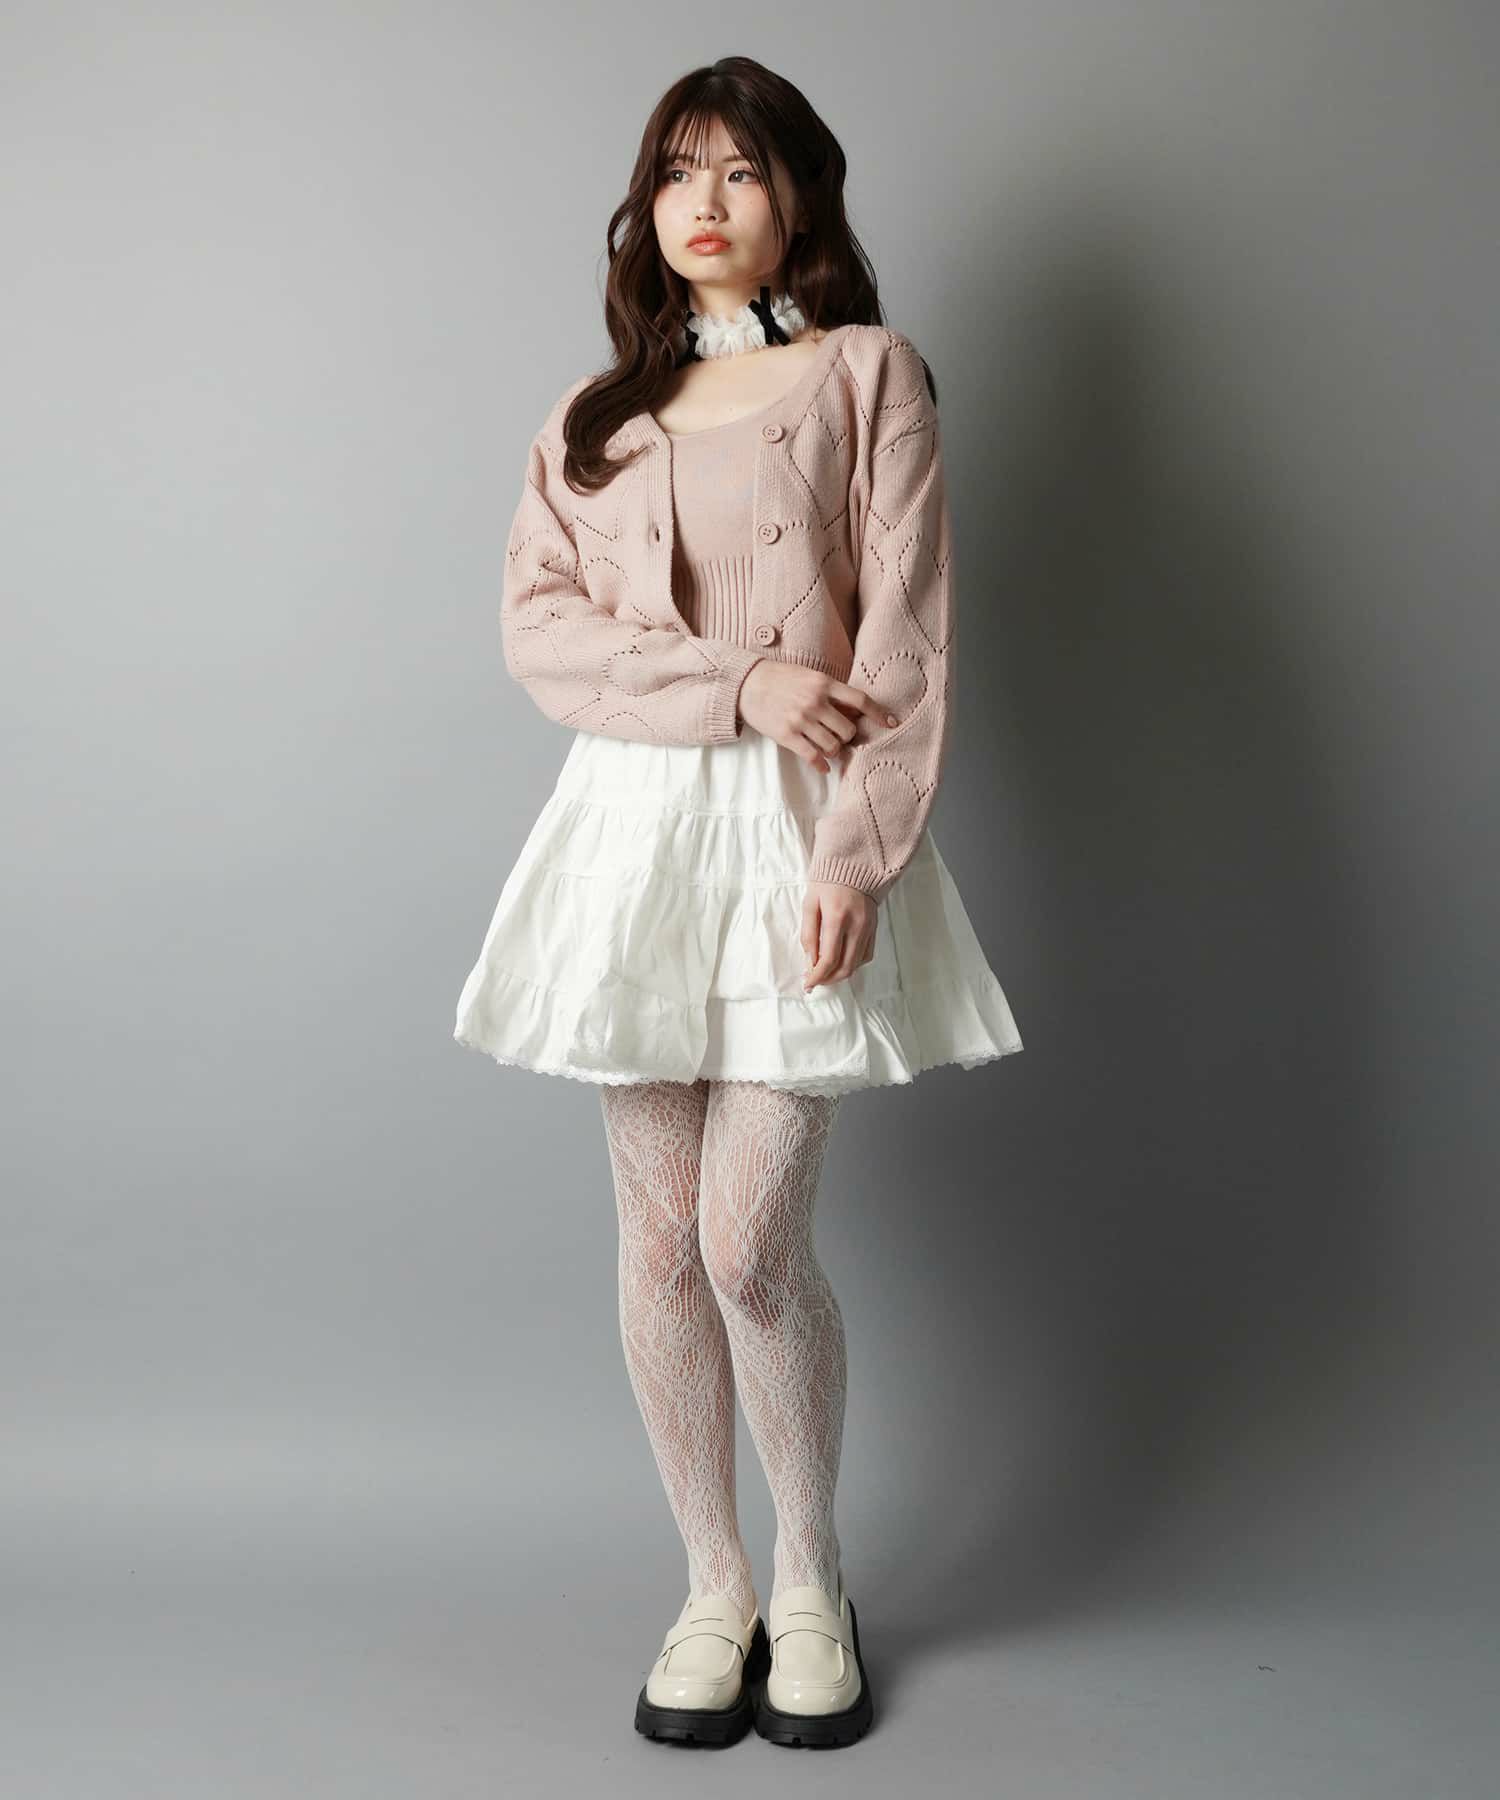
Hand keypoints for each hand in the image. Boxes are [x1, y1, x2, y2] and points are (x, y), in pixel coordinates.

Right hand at [739, 659, 898, 772]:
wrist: (746, 684)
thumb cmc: (781, 678)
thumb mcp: (810, 676)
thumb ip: (832, 692)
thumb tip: (858, 712)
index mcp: (823, 683)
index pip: (860, 700)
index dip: (879, 713)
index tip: (892, 723)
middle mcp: (815, 702)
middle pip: (848, 729)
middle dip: (848, 736)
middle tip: (841, 737)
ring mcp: (801, 720)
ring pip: (833, 746)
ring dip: (834, 751)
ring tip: (829, 748)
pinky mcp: (787, 735)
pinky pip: (812, 756)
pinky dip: (821, 765)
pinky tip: (823, 767)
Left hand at [802, 881, 876, 989]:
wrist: (855, 866)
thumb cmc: (827, 883)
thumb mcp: (810, 903)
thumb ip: (808, 934)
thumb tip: (810, 961)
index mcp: (837, 918)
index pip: (829, 959)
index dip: (817, 976)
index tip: (808, 984)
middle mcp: (857, 926)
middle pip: (845, 968)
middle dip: (828, 980)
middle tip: (815, 981)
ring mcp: (868, 929)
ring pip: (856, 965)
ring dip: (839, 974)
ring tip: (825, 973)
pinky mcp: (875, 929)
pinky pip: (866, 955)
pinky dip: (853, 964)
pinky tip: (841, 961)